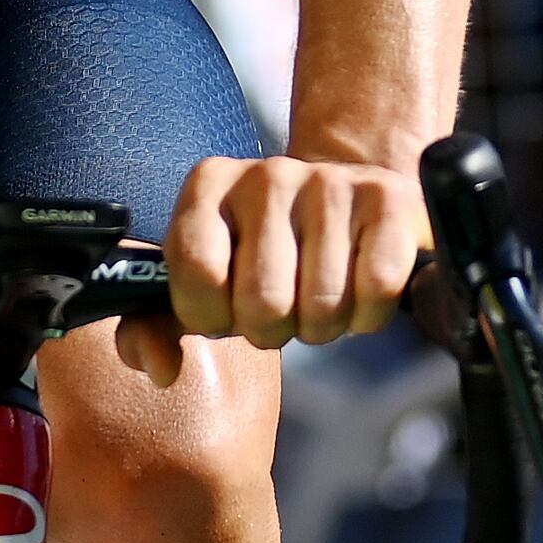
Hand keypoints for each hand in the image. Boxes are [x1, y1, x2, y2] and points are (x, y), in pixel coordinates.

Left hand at [154, 151, 425, 369]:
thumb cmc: (263, 257)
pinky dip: (368, 312)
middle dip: (274, 328)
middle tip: (282, 307)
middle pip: (262, 302)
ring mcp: (328, 181)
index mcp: (209, 185)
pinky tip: (359, 286)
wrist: (345, 205)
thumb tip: (161, 368)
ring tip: (319, 296)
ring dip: (323, 324)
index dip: (214, 315)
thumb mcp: (203, 284)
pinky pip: (376, 288)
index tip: (227, 309)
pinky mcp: (386, 198)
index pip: (196, 273)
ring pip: (321, 304)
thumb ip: (156, 330)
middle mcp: (266, 174)